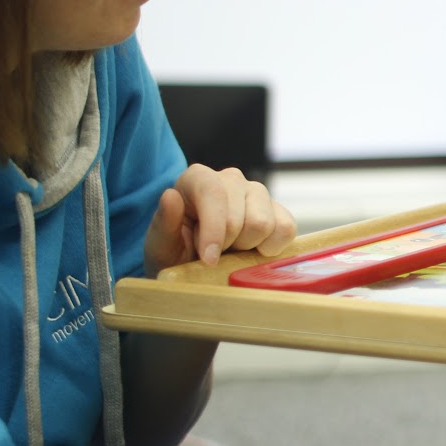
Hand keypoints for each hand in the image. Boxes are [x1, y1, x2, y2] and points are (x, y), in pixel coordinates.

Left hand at [143, 163, 296, 275]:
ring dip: (247, 247)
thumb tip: (170, 196)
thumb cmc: (173, 253)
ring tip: (230, 250)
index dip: (214, 230)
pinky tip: (251, 251)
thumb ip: (164, 224)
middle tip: (212, 253)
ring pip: (265, 224)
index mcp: (197, 179)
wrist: (192, 266)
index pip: (214, 194)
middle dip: (229, 245)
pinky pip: (286, 229)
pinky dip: (271, 248)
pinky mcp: (277, 210)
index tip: (208, 260)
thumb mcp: (159, 246)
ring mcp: (256, 192)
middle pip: (242, 216)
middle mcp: (230, 179)